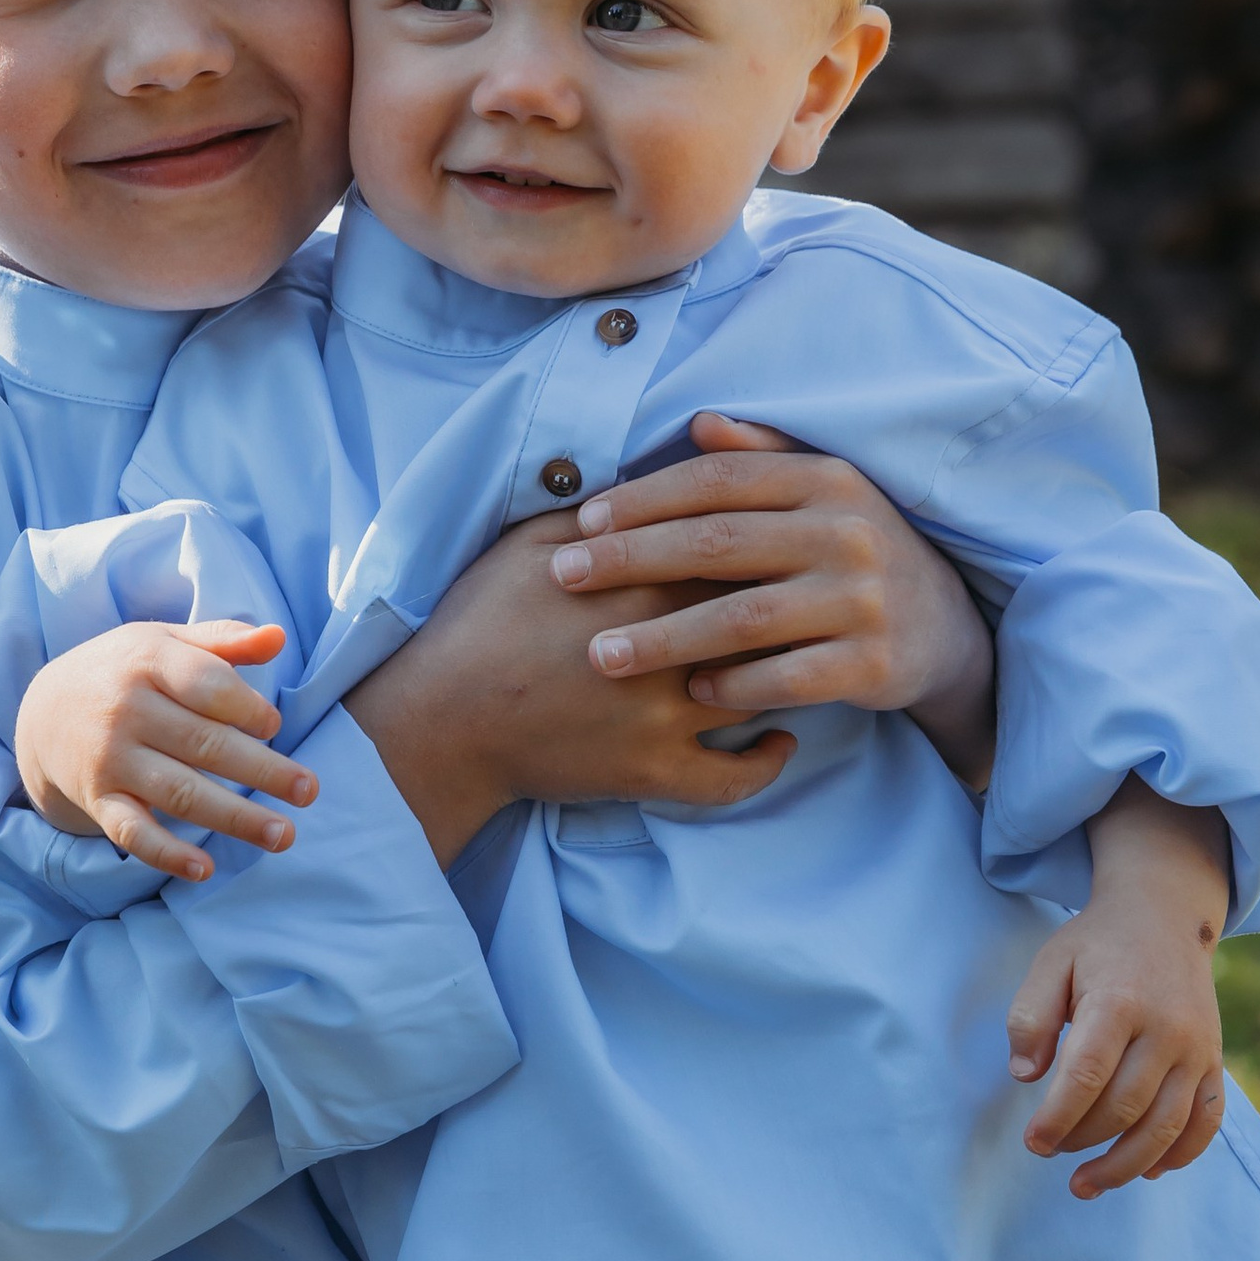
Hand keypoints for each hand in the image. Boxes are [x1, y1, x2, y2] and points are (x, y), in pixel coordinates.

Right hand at [12, 620, 312, 885]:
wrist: (42, 713)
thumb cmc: (122, 673)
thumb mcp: (163, 643)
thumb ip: (222, 641)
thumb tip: (279, 638)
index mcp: (148, 662)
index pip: (209, 686)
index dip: (248, 709)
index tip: (274, 727)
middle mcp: (127, 711)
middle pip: (206, 744)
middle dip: (263, 770)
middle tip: (309, 791)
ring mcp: (111, 760)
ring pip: (181, 792)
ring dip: (235, 817)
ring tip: (283, 835)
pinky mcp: (98, 800)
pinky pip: (132, 832)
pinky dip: (166, 854)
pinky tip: (205, 869)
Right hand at [349, 511, 795, 865]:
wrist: (442, 721)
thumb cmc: (479, 622)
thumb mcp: (531, 544)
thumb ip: (601, 514)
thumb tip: (651, 482)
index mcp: (643, 580)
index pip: (738, 551)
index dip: (769, 544)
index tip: (787, 540)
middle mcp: (669, 646)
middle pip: (764, 616)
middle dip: (795, 606)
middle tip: (817, 596)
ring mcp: (666, 716)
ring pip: (761, 690)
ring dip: (791, 676)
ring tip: (808, 659)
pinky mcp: (652, 772)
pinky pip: (731, 778)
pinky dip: (765, 763)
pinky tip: (781, 741)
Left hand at [548, 415, 995, 787]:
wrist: (947, 632)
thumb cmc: (856, 556)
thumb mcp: (824, 495)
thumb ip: (763, 457)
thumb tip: (699, 423)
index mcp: (827, 480)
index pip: (719, 480)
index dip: (645, 499)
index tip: (583, 522)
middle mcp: (848, 532)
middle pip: (717, 543)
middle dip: (631, 560)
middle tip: (565, 578)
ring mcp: (863, 600)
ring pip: (744, 618)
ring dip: (664, 637)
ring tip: (601, 654)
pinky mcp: (874, 664)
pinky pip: (787, 677)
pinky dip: (733, 685)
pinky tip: (688, 691)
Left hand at [1007, 778, 1229, 1197]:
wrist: (1166, 917)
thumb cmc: (1098, 945)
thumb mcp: (1051, 963)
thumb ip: (1030, 1017)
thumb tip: (1025, 1076)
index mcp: (1120, 1002)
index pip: (1088, 1075)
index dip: (1058, 1118)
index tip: (1034, 1143)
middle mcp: (1167, 1029)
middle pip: (1126, 1107)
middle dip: (1083, 1141)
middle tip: (1049, 1153)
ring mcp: (1197, 1048)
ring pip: (1167, 1125)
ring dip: (1125, 1165)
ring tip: (1086, 1184)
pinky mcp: (1214, 1062)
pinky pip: (1207, 1121)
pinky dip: (1180, 1155)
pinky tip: (1145, 1172)